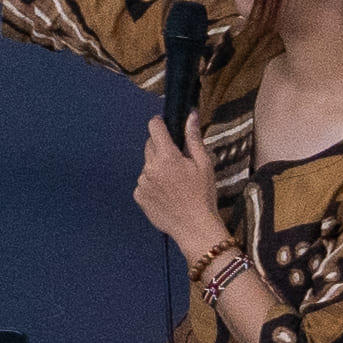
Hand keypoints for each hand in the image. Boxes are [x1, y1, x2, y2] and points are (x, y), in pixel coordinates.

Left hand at [134, 117, 227, 256]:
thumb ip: (194, 138)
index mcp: (166, 157)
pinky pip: (143, 182)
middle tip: (177, 161)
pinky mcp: (138, 196)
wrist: (195, 227)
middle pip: (150, 146)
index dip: (159, 123)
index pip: (154, 128)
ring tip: (174, 183)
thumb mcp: (204, 164)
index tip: (165, 126)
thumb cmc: (203, 194)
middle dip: (161, 148)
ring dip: (156, 167)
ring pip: (147, 166)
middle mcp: (149, 168)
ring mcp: (142, 183)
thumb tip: (191, 115)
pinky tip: (166, 194)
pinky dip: (152, 184)